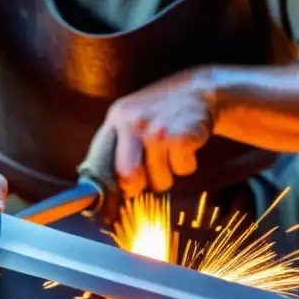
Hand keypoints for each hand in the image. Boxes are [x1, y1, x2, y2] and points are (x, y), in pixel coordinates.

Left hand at [105, 71, 212, 196]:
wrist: (199, 89)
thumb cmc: (160, 112)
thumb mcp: (132, 118)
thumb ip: (116, 147)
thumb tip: (99, 192)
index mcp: (116, 118)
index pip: (99, 161)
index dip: (100, 189)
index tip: (104, 208)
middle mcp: (133, 122)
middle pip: (128, 177)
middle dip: (138, 184)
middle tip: (148, 174)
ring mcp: (157, 129)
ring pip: (159, 180)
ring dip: (167, 173)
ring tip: (170, 149)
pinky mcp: (181, 136)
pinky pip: (182, 170)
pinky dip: (186, 163)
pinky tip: (186, 144)